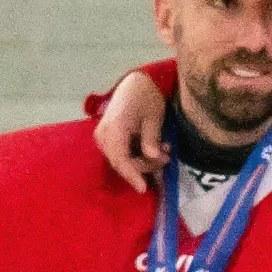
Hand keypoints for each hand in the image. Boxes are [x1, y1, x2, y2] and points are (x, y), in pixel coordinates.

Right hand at [95, 67, 168, 192]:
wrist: (135, 83)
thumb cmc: (146, 96)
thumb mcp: (154, 116)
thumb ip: (151, 138)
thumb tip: (153, 157)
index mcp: (114, 128)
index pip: (120, 159)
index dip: (132, 175)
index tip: (143, 188)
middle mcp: (104, 135)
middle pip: (122, 162)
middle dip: (145, 165)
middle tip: (167, 156)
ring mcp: (104, 137)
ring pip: (123, 160)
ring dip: (144, 160)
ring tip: (165, 149)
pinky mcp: (109, 139)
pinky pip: (123, 154)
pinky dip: (139, 155)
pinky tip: (156, 148)